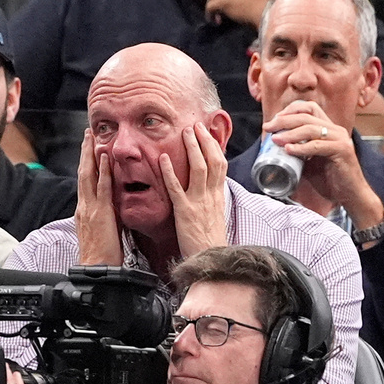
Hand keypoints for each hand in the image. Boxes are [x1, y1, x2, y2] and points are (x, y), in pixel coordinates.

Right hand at [76, 129, 122, 264]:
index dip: (85, 165)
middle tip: (87, 134)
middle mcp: (84, 207)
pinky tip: (104, 158)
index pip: (84, 182)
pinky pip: (102, 188)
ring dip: (90, 155)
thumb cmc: (101, 258)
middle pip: (82, 174)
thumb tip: (111, 209)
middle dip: (84, 153)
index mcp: (84, 212)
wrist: (97, 271)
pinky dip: (102, 171)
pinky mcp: (100, 214)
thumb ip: (104, 218)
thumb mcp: (100, 233)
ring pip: (88, 176)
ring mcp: (90, 209)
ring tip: (92, 138)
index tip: (88, 149)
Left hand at [161, 123, 227, 257]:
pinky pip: (177, 188)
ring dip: (192, 148)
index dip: (214, 146)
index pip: (220, 164)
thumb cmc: (209, 239)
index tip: (207, 132)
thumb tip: (208, 183)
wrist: (211, 258)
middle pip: (212, 160)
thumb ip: (211, 196)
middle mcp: (211, 195)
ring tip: (184, 132)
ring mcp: (198, 202)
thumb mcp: (215, 213)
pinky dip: (170, 172)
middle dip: (204, 140)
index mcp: (218, 195)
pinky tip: (163, 159)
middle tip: (195, 125)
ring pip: (199, 168)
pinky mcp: (184, 211)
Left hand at [267, 101, 383, 227]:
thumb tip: (274, 148)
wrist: (349, 195)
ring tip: (275, 139)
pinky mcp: (342, 150)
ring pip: (311, 129)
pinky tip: (289, 150)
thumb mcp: (309, 162)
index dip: (291, 110)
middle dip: (284, 120)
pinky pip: (317, 145)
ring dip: (290, 133)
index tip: (274, 120)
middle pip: (306, 116)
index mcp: (328, 129)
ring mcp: (340, 139)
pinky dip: (301, 147)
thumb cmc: (330, 180)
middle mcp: (335, 130)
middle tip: (268, 127)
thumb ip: (297, 151)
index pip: (309, 108)